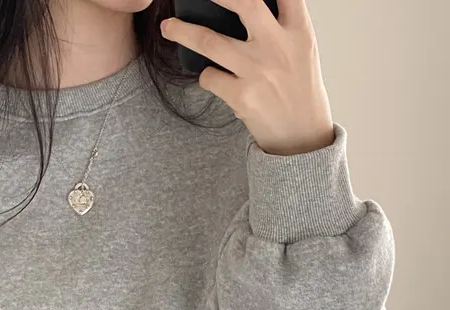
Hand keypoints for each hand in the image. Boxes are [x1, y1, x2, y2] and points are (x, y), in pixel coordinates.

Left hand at [161, 0, 334, 155]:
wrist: (300, 135)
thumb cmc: (298, 89)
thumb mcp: (302, 51)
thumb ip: (281, 26)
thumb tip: (245, 8)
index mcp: (298, 31)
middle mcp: (278, 46)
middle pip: (243, 3)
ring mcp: (258, 71)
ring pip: (210, 42)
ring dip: (182, 32)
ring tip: (168, 27)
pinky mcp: (242, 96)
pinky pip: (209, 77)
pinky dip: (206, 76)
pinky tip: (213, 79)